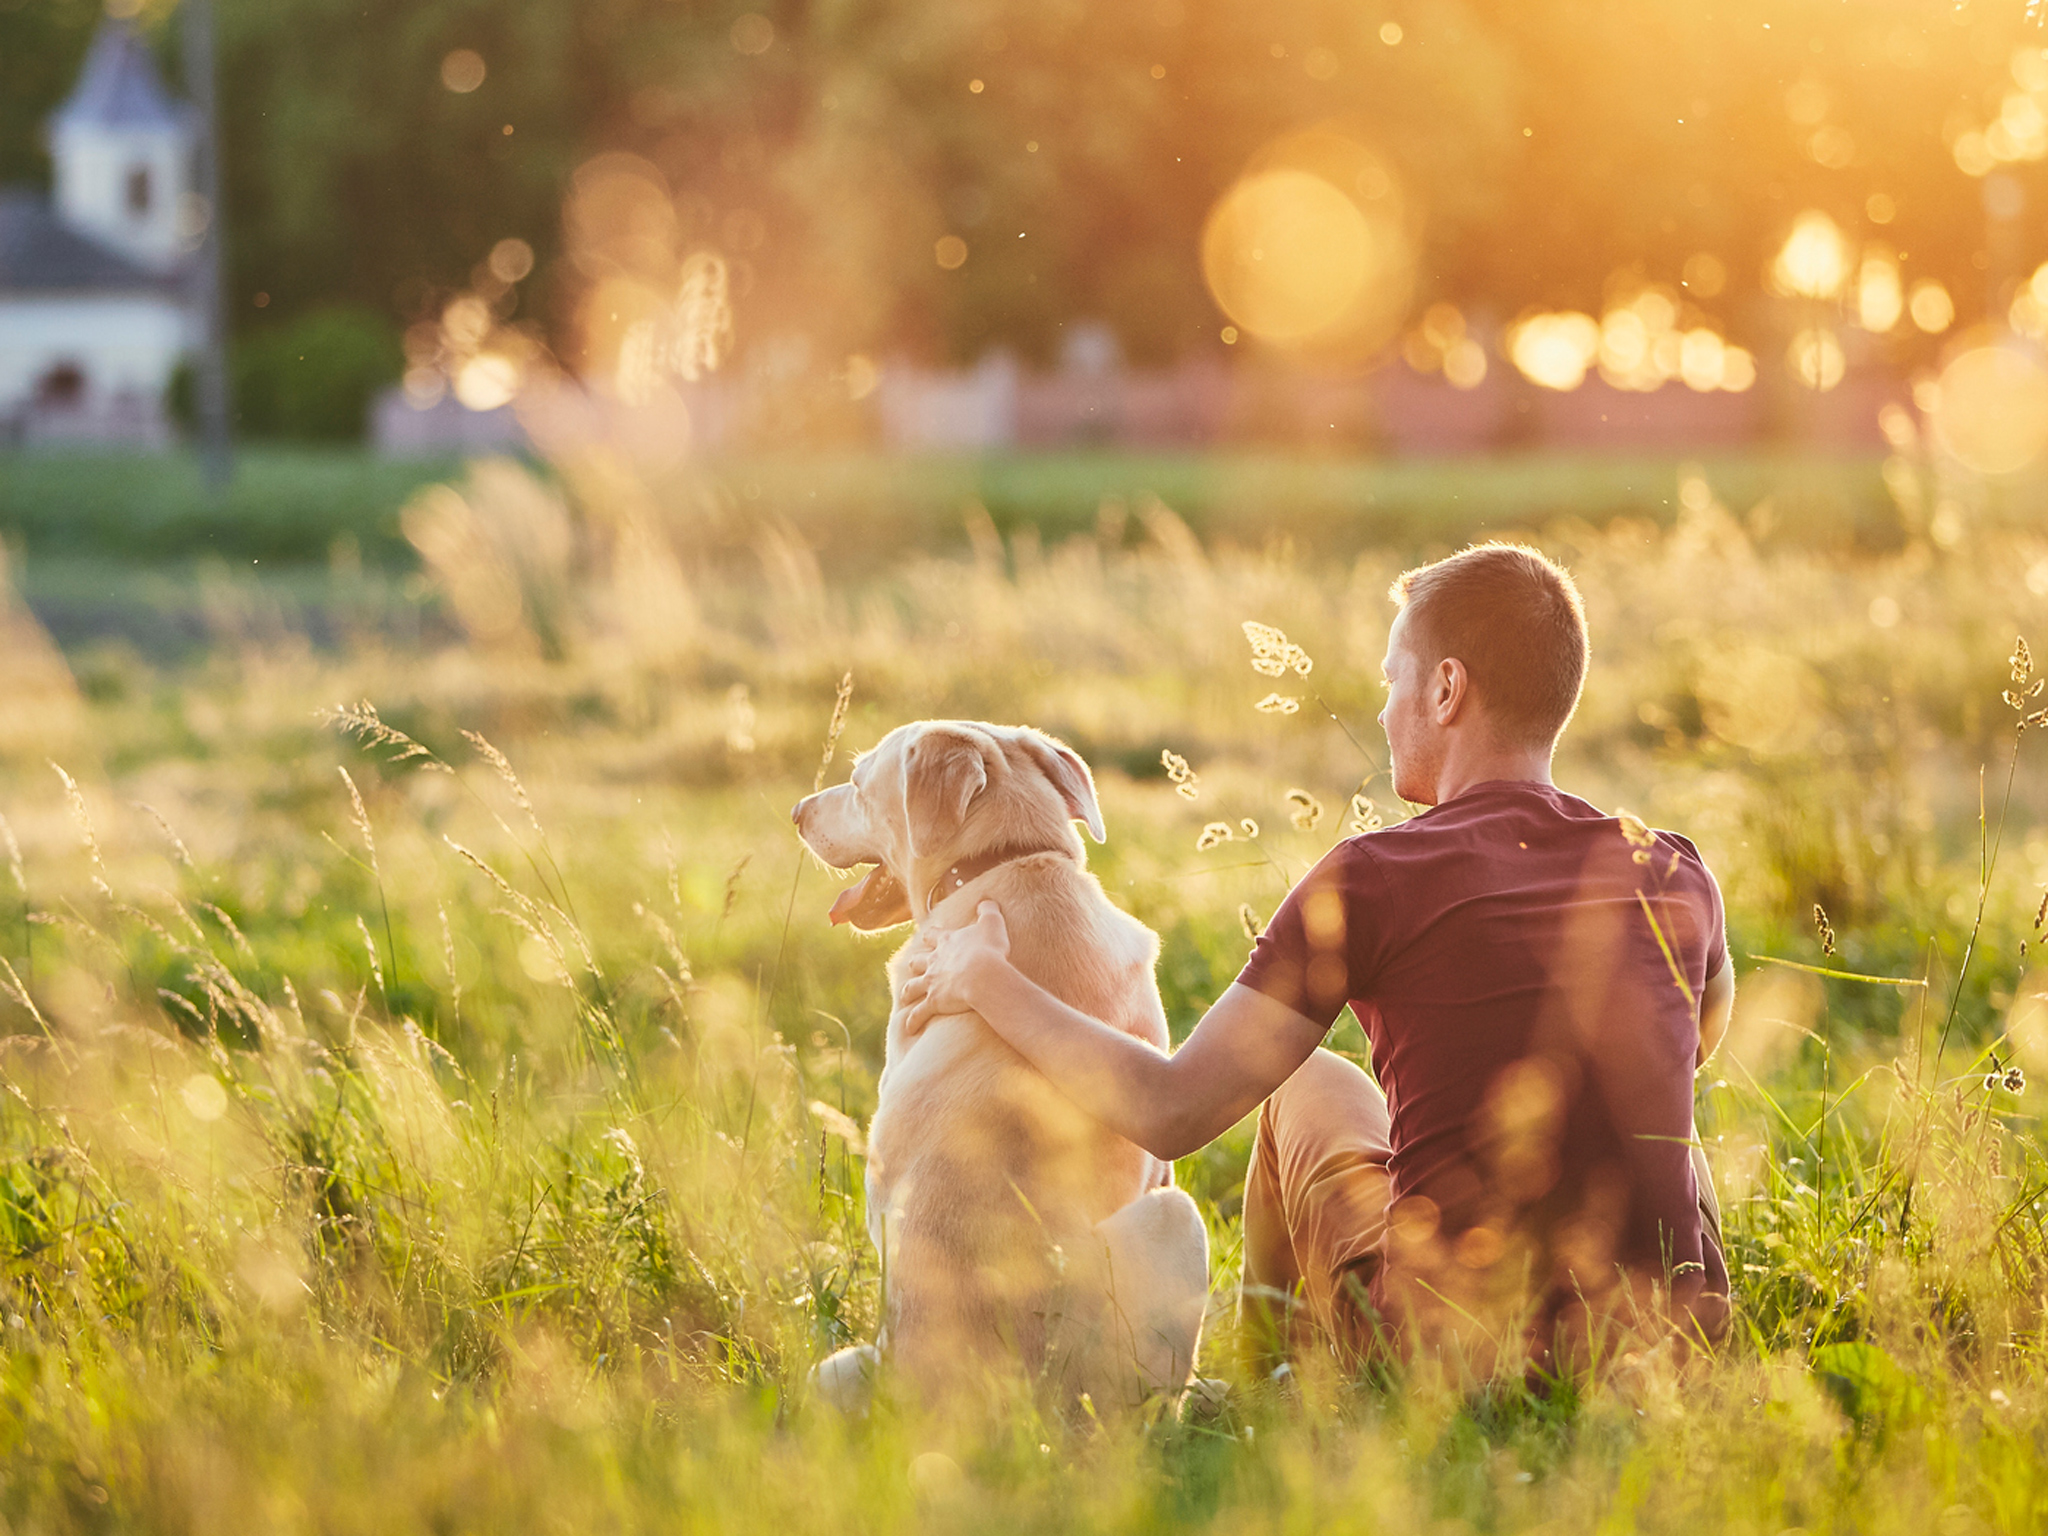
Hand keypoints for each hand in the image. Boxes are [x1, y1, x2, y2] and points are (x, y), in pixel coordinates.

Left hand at [898, 901, 1011, 1035]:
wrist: (983, 974)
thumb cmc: (989, 949)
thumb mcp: (992, 924)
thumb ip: (988, 910)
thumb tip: (986, 901)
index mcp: (947, 942)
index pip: (934, 936)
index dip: (931, 935)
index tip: (927, 935)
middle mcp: (934, 961)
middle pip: (918, 961)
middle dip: (916, 963)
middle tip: (913, 964)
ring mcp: (931, 982)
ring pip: (912, 987)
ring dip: (908, 991)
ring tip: (905, 996)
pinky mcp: (933, 1002)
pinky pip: (918, 1014)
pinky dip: (912, 1021)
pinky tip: (909, 1028)